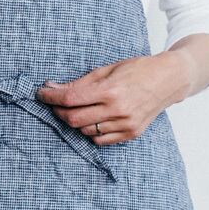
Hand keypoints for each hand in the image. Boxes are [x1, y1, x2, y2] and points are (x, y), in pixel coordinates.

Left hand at [36, 51, 190, 144]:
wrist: (168, 80)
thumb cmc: (136, 69)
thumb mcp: (106, 69)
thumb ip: (80, 82)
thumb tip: (53, 87)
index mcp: (110, 90)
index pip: (70, 98)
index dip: (50, 97)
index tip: (41, 93)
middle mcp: (117, 110)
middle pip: (74, 119)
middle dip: (58, 111)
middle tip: (53, 102)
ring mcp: (125, 124)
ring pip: (85, 131)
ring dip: (73, 121)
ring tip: (72, 109)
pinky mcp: (131, 134)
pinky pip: (100, 140)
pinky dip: (89, 132)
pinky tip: (90, 119)